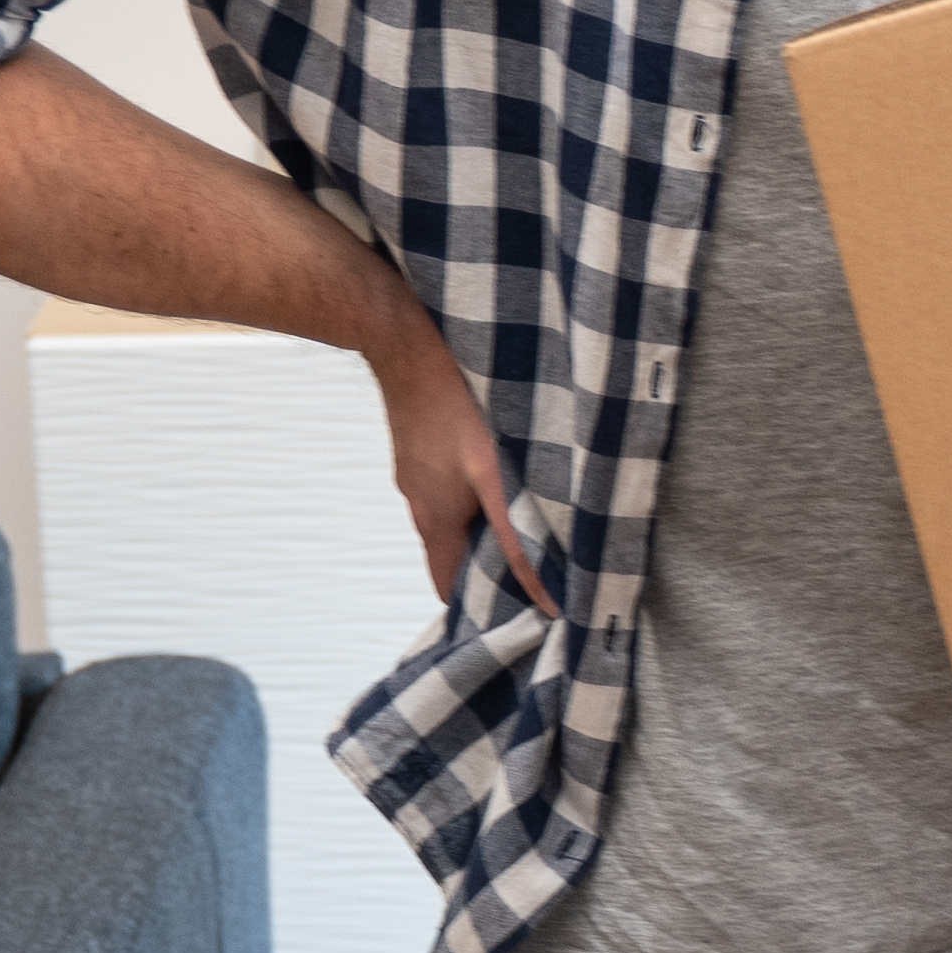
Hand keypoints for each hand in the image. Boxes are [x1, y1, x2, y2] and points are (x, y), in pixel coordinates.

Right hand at [362, 325, 554, 615]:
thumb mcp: (494, 476)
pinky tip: (503, 476)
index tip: (519, 612)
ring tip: (531, 520)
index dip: (481, 606)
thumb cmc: (452, 405)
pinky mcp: (420, 449)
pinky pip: (448, 487)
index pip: (449, 587)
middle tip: (539, 568)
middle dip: (490, 566)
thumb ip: (517, 534)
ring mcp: (416, 474)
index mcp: (433, 521)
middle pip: (453, 552)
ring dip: (485, 526)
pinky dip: (474, 495)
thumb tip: (546, 593)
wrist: (405, 341)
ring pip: (453, 516)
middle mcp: (419, 503)